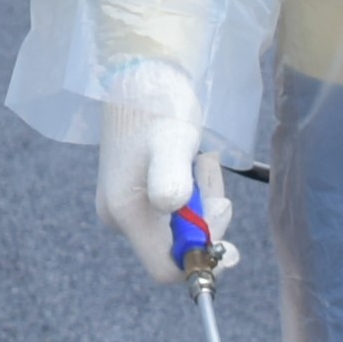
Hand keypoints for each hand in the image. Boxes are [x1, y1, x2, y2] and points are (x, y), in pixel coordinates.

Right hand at [92, 61, 205, 268]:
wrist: (139, 73)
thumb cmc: (157, 105)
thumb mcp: (171, 142)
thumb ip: (171, 179)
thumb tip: (172, 208)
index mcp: (126, 213)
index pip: (166, 268)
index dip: (200, 257)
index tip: (221, 225)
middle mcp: (121, 217)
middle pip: (175, 248)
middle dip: (204, 221)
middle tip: (212, 181)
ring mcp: (128, 205)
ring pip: (179, 227)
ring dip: (202, 201)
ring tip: (203, 161)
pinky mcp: (137, 192)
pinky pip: (175, 210)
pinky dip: (194, 191)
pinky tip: (195, 160)